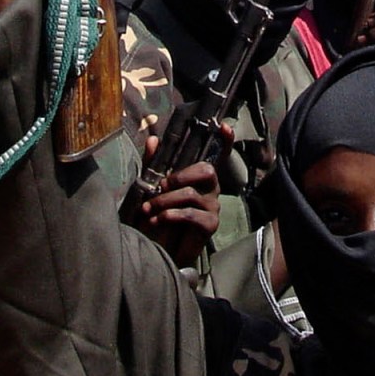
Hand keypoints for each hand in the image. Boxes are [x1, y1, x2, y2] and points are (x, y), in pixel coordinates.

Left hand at [126, 135, 222, 265]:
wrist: (158, 248)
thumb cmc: (158, 214)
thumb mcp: (152, 187)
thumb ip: (153, 164)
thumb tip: (152, 139)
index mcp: (198, 177)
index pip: (218, 155)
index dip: (225, 141)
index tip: (224, 127)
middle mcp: (210, 188)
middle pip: (207, 170)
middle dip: (181, 175)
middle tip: (162, 184)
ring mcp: (212, 206)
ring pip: (192, 194)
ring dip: (166, 200)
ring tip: (149, 207)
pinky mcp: (210, 224)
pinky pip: (192, 214)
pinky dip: (171, 215)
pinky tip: (157, 219)